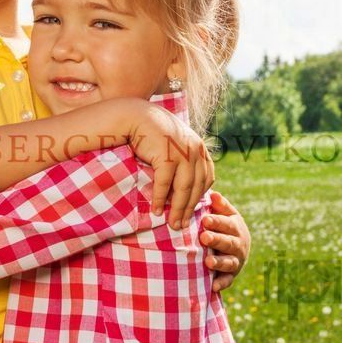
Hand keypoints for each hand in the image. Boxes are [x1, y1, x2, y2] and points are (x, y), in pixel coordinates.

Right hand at [127, 106, 213, 225]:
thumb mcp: (174, 145)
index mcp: (199, 147)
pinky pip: (164, 183)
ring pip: (183, 188)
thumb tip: (184, 186)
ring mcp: (182, 152)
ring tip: (172, 224)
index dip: (200, 196)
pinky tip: (156, 210)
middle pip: (196, 186)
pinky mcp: (166, 156)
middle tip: (182, 226)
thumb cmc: (152, 133)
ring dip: (177, 209)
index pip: (206, 178)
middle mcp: (195, 149)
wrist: (135, 117)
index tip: (192, 211)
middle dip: (189, 209)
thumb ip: (183, 160)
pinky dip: (159, 199)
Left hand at [200, 190, 250, 292]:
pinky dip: (221, 284)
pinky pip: (227, 281)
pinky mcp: (231, 276)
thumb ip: (220, 206)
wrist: (235, 249)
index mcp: (236, 227)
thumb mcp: (225, 214)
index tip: (205, 219)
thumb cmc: (224, 227)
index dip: (217, 222)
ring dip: (219, 262)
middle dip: (217, 240)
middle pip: (229, 242)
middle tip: (204, 237)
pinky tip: (213, 287)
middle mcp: (239, 245)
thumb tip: (213, 194)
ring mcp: (235, 261)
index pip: (228, 224)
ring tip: (207, 261)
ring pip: (229, 262)